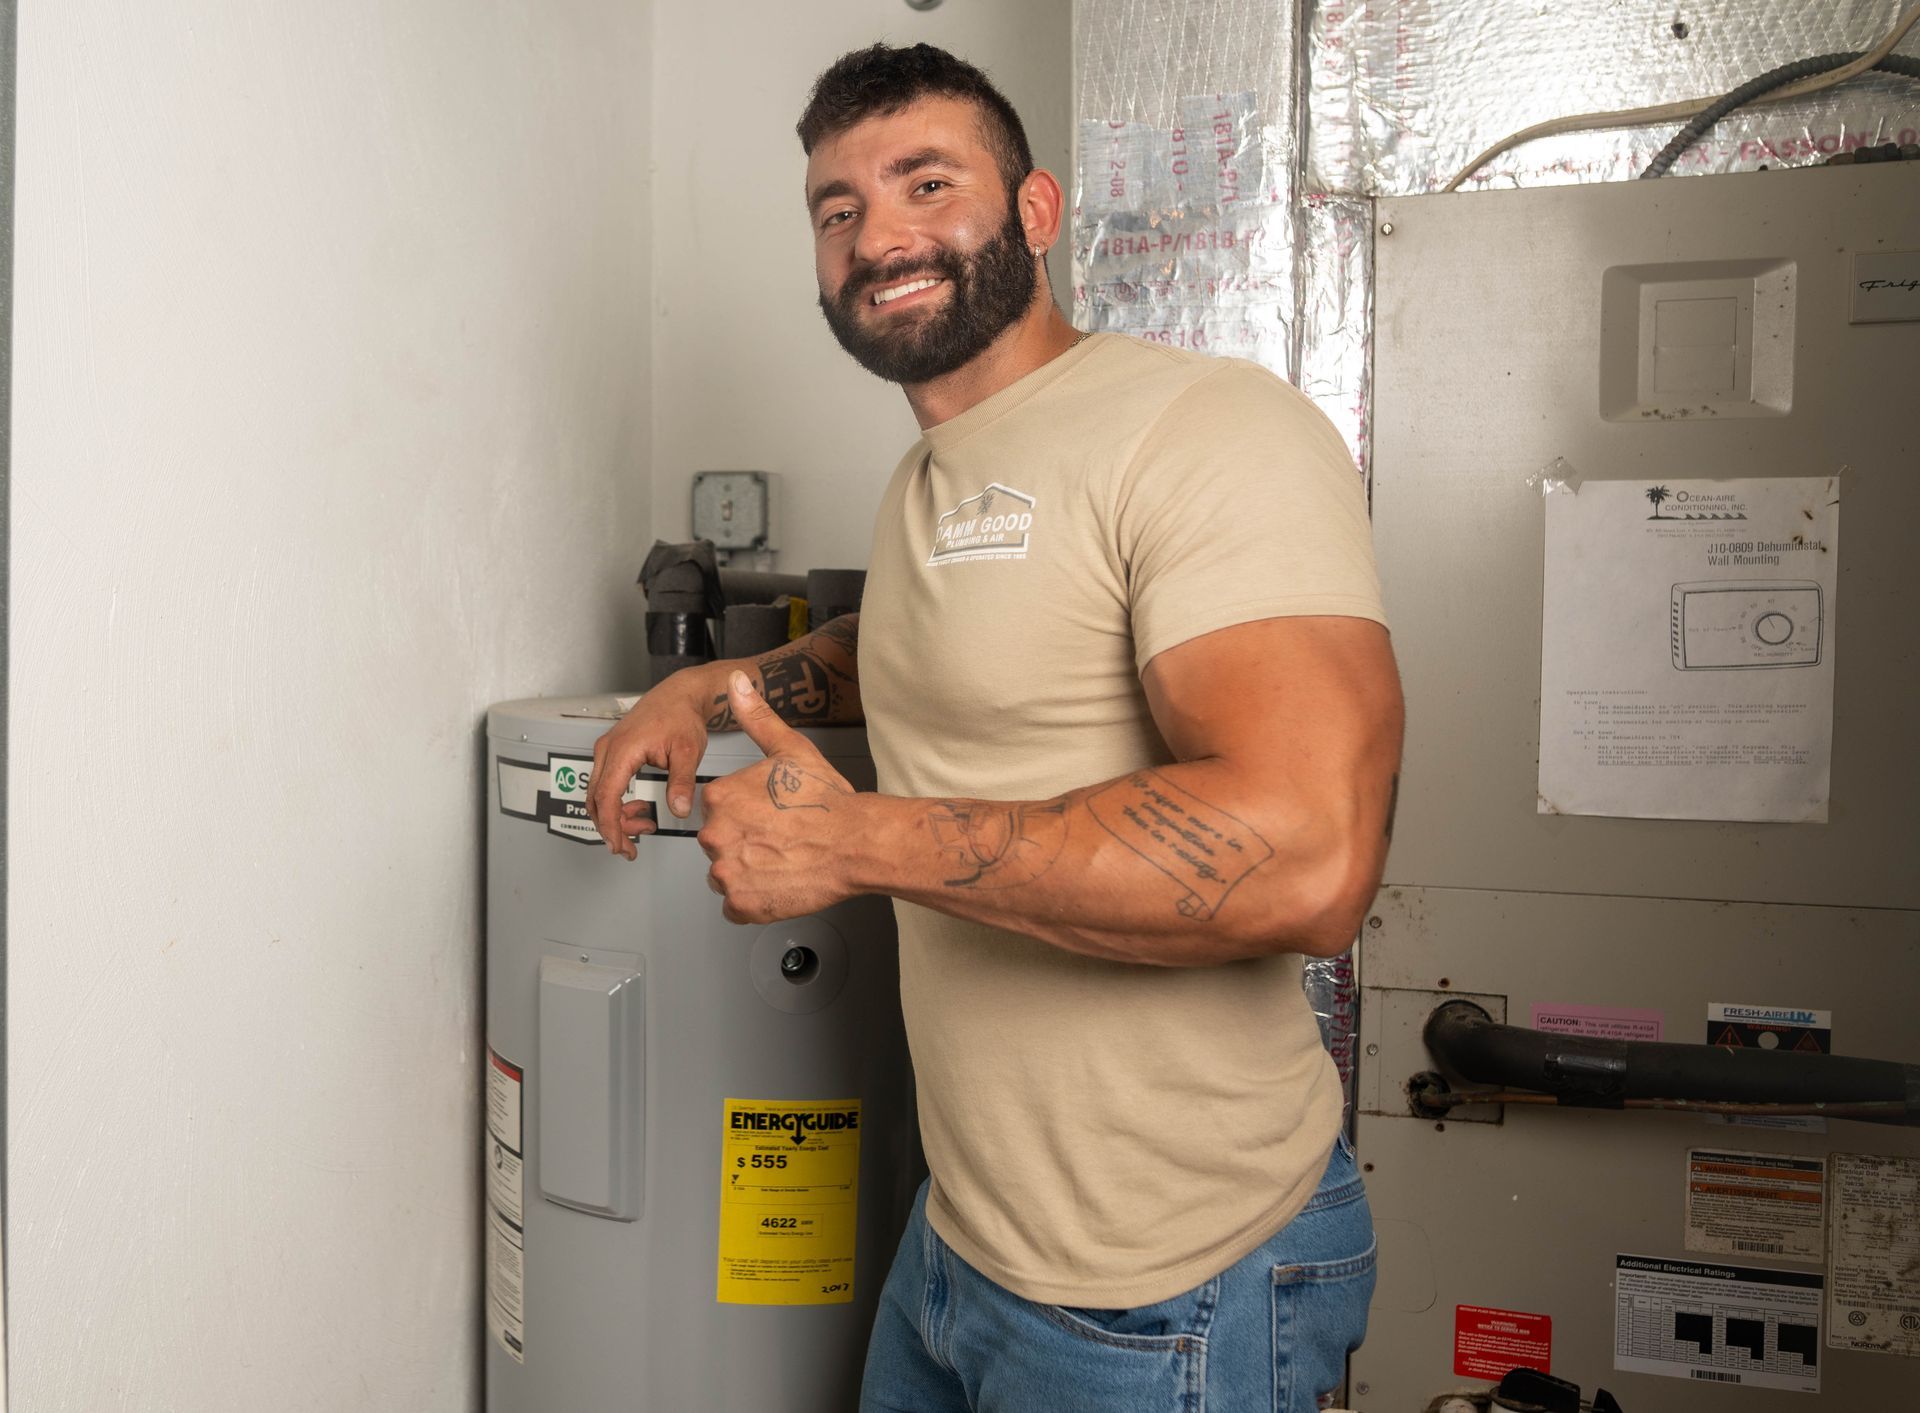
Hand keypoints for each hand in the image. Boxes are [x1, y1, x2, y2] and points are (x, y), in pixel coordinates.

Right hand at [587, 674, 711, 858]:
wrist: (679, 696)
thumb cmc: (681, 716)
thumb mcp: (688, 751)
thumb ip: (681, 782)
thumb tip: (678, 810)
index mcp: (623, 750)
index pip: (606, 796)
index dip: (610, 825)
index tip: (619, 844)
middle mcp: (608, 750)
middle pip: (596, 799)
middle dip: (611, 827)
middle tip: (629, 847)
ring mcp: (607, 751)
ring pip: (598, 794)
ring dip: (616, 816)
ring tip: (643, 825)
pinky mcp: (612, 753)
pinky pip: (605, 784)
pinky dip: (618, 803)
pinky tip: (639, 810)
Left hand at [699, 672, 859, 923]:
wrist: (857, 842)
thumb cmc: (828, 801)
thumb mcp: (790, 748)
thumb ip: (756, 717)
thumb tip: (736, 685)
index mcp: (721, 797)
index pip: (719, 810)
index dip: (747, 813)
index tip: (771, 815)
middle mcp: (716, 834)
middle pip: (719, 842)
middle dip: (744, 843)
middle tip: (780, 839)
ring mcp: (727, 871)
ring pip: (725, 874)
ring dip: (748, 872)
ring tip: (782, 860)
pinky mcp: (741, 903)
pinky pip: (736, 905)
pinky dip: (754, 899)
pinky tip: (778, 882)